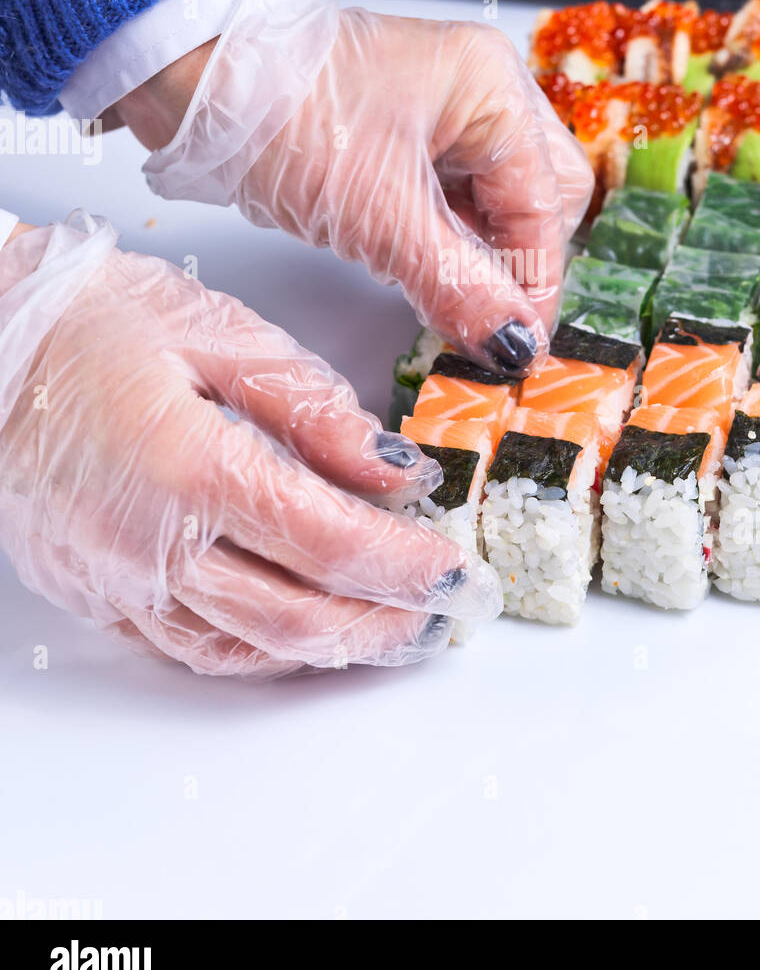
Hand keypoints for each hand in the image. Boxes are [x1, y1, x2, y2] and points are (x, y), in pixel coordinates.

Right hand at [0, 215, 501, 677]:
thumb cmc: (97, 319)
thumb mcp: (224, 334)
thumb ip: (314, 409)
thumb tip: (396, 470)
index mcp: (193, 468)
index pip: (330, 544)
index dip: (406, 568)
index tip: (456, 572)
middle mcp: (152, 544)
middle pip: (298, 618)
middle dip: (387, 625)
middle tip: (445, 614)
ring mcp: (115, 580)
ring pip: (246, 648)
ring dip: (331, 650)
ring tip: (391, 630)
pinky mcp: (92, 592)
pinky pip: (189, 646)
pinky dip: (259, 648)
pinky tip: (301, 631)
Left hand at [120, 0, 593, 374]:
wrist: (190, 81)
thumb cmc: (282, 117)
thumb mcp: (379, 217)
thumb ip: (457, 287)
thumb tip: (512, 345)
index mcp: (491, 88)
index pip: (544, 203)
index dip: (536, 284)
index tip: (520, 349)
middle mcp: (480, 91)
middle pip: (539, 194)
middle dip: (520, 261)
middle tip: (494, 323)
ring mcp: (444, 111)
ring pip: (496, 200)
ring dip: (482, 256)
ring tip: (455, 305)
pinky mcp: (404, 135)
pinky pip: (452, 198)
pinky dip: (447, 241)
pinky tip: (427, 275)